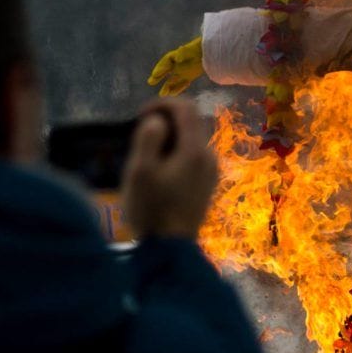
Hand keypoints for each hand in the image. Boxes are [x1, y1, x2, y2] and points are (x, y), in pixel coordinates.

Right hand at [121, 99, 216, 238]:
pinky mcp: (208, 183)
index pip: (186, 108)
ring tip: (145, 158)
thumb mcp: (140, 171)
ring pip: (191, 140)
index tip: (140, 116)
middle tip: (139, 138)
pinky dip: (177, 153)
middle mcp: (210, 157)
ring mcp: (212, 171)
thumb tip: (158, 120)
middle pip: (190, 123)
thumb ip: (149, 139)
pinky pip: (193, 156)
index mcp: (195, 150)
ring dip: (169, 138)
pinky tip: (159, 172)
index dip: (161, 104)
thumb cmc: (151, 209)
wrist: (171, 249)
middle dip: (164, 122)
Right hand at [147, 36, 203, 95]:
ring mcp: (182, 71)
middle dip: (158, 77)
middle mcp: (175, 65)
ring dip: (167, 87)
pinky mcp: (189, 77)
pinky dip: (178, 88)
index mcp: (173, 57)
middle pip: (165, 72)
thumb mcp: (188, 50)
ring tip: (162, 95)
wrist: (206, 52)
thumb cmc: (196, 49)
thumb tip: (178, 59)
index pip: (165, 63)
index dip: (160, 69)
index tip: (155, 74)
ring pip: (172, 81)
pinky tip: (172, 94)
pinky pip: (182, 84)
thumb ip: (182, 53)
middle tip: (150, 82)